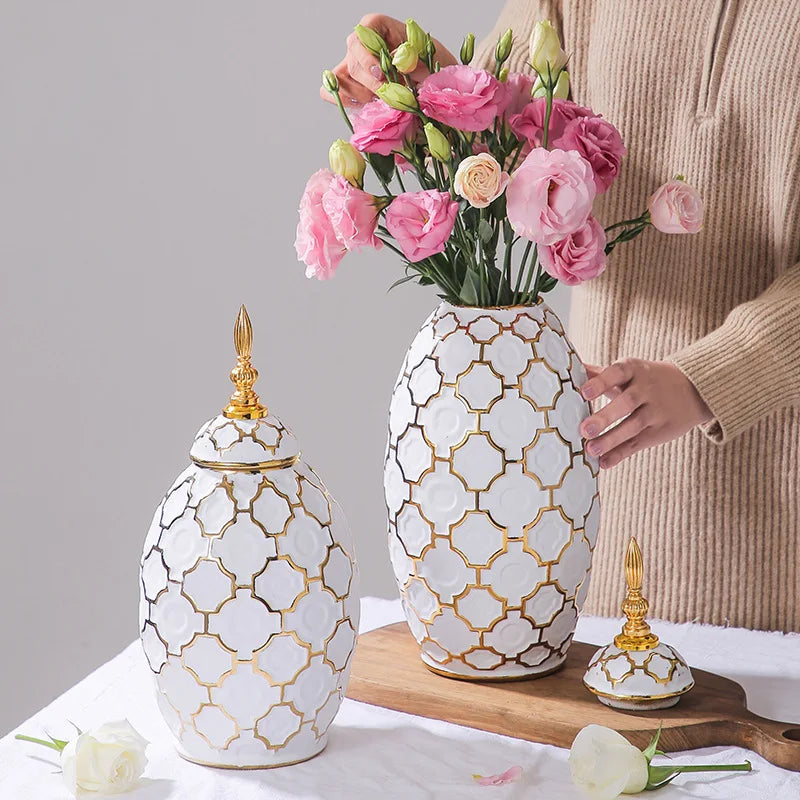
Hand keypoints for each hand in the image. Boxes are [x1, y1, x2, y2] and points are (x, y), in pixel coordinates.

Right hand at [320, 14, 456, 107]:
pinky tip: (366, 105)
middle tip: (388, 95)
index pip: (363, 31)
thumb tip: (398, 63)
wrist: (431, 85)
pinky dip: (346, 101)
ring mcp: (352, 64)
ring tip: (383, 100)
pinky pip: (332, 92)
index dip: (368, 55)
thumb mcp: (430, 59)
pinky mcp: (348, 84)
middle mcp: (362, 43)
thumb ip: (414, 58)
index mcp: (380, 27)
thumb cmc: (431, 66)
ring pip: (341, 78)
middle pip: (352, 60)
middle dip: (370, 83)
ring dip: (361, 94)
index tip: (382, 75)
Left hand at [579, 359, 712, 468]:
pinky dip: (621, 453)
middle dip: (606, 416)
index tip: (584, 392)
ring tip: (591, 449)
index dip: (601, 382)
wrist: (694, 388)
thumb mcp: (628, 370)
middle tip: (584, 429)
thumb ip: (599, 373)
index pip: (617, 373)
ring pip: (633, 425)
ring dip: (612, 439)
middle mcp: (646, 389)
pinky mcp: (660, 431)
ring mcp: (655, 411)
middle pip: (627, 402)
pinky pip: (638, 443)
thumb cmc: (647, 379)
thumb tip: (569, 367)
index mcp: (634, 370)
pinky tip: (604, 462)